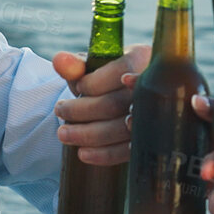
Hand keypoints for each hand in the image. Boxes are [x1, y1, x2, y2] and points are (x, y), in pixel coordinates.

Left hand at [51, 43, 146, 165]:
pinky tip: (83, 153)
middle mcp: (152, 87)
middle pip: (116, 103)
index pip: (118, 72)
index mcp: (141, 59)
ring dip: (87, 134)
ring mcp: (154, 116)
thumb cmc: (108, 78)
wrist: (124, 97)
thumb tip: (59, 60)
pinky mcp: (149, 140)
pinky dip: (103, 154)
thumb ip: (76, 64)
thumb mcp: (93, 67)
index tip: (77, 86)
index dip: (93, 83)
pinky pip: (127, 151)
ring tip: (63, 133)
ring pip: (120, 129)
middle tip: (59, 110)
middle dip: (81, 110)